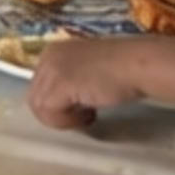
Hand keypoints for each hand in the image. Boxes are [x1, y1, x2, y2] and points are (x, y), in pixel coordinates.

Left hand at [27, 37, 152, 131]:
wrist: (138, 65)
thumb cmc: (122, 69)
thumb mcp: (87, 71)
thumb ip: (69, 80)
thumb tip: (61, 103)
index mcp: (52, 52)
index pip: (38, 86)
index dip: (57, 102)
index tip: (80, 105)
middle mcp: (47, 58)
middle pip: (35, 98)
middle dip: (57, 112)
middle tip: (84, 114)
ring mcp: (52, 70)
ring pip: (39, 108)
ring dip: (63, 119)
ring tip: (88, 115)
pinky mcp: (61, 84)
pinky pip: (50, 113)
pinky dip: (67, 121)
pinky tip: (90, 115)